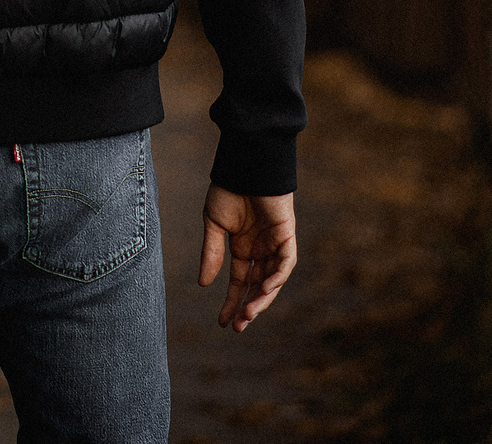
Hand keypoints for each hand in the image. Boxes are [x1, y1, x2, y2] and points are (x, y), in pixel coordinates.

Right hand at [197, 186, 295, 331]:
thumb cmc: (228, 190)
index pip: (240, 283)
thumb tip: (204, 284)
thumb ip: (212, 253)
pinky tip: (264, 289)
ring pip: (272, 280)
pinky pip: (285, 263)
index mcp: (242, 249)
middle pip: (257, 287)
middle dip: (248, 308)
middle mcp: (260, 251)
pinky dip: (277, 277)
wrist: (245, 165)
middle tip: (238, 327)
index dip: (232, 302)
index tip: (222, 323)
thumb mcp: (214, 225)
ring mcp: (275, 245)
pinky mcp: (287, 236)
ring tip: (248, 314)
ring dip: (262, 298)